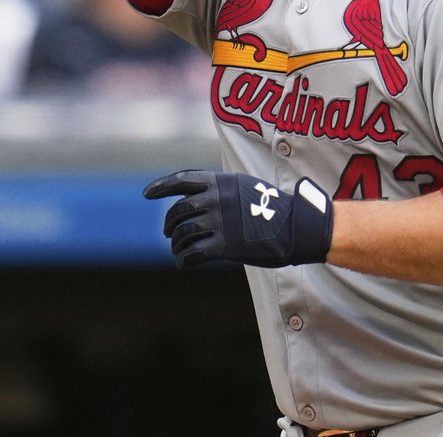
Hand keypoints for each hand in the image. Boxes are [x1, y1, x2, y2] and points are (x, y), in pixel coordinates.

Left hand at [143, 169, 332, 268]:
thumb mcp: (246, 187)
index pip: (182, 180)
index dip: (161, 187)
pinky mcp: (225, 246)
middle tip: (168, 233)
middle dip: (169, 224)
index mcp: (221, 181)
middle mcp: (216, 199)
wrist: (296, 226)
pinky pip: (193, 254)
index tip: (146, 194)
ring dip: (176, 244)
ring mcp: (219, 222)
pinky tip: (185, 263)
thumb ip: (222, 191)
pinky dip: (184, 260)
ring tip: (178, 250)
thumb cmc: (274, 209)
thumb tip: (199, 200)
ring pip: (182, 234)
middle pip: (178, 211)